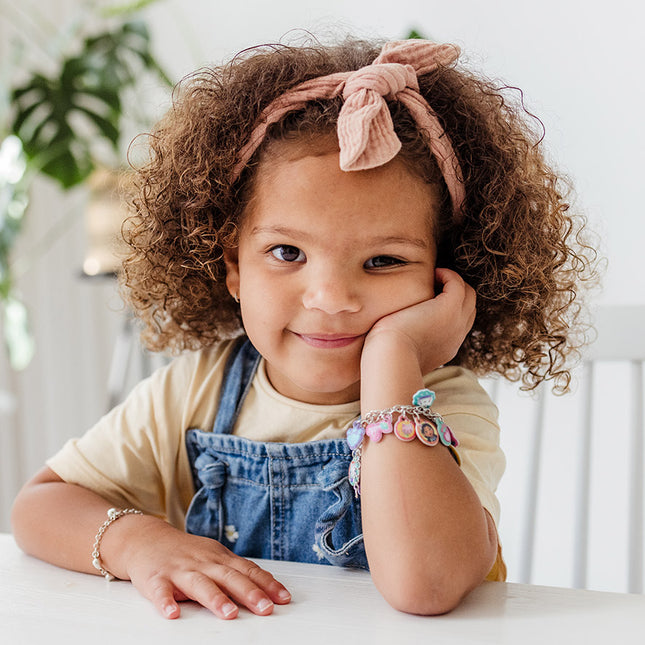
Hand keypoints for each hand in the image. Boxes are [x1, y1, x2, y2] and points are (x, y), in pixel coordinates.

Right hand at [114, 516, 290, 619]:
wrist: (147, 538)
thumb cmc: (186, 553)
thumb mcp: (214, 558)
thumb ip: (236, 573)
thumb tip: (266, 589)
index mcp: (219, 559)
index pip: (248, 570)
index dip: (267, 584)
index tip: (283, 598)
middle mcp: (203, 563)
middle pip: (230, 577)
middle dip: (249, 593)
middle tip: (266, 608)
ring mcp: (180, 570)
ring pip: (200, 584)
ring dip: (215, 598)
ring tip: (229, 613)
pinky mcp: (156, 578)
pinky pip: (161, 591)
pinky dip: (166, 602)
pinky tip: (172, 613)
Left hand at [362, 267, 475, 374]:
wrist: (391, 358)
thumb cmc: (385, 357)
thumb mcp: (398, 351)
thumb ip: (403, 342)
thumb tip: (390, 335)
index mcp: (445, 348)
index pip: (458, 324)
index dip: (449, 309)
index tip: (430, 298)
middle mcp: (455, 337)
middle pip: (468, 309)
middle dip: (455, 294)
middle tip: (434, 284)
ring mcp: (455, 323)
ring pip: (468, 296)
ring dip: (453, 282)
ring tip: (433, 277)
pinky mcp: (448, 309)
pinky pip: (458, 284)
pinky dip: (448, 275)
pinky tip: (432, 273)